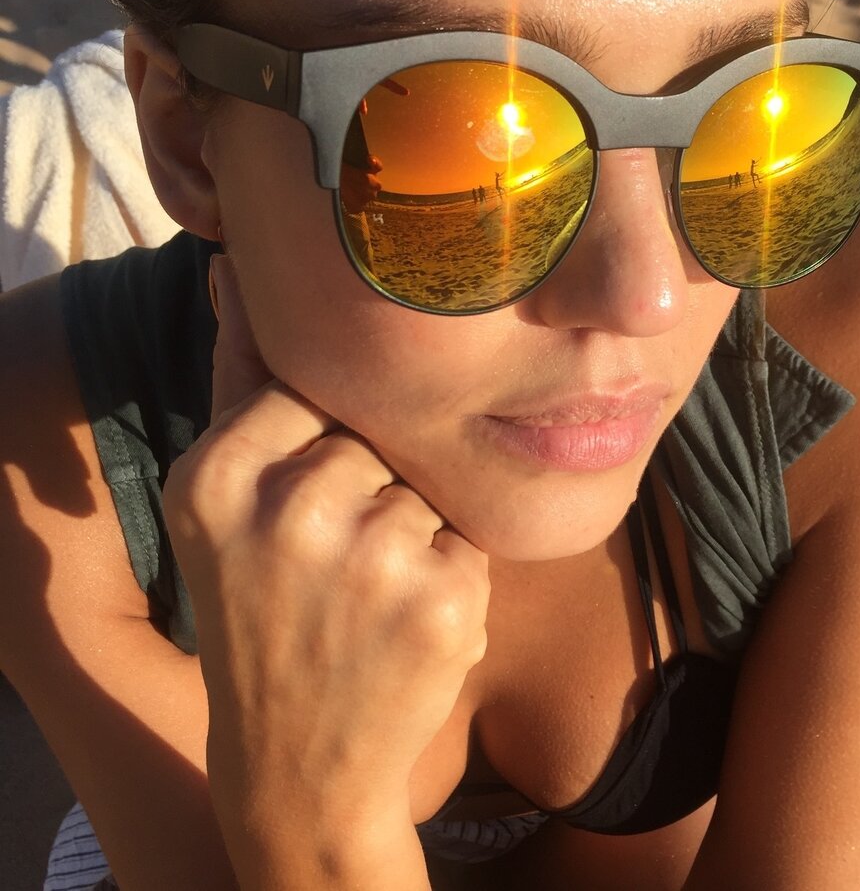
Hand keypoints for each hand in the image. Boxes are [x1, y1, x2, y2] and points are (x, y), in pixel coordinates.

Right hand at [163, 253, 488, 884]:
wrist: (298, 761)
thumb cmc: (261, 611)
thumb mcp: (224, 502)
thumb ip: (239, 382)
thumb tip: (238, 269)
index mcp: (216, 476)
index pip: (314, 386)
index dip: (324, 445)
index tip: (301, 504)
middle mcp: (288, 512)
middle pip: (378, 432)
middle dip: (369, 487)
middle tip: (330, 565)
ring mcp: (371, 560)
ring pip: (428, 482)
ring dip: (413, 530)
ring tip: (366, 596)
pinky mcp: (444, 601)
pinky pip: (471, 534)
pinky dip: (453, 572)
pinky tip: (407, 623)